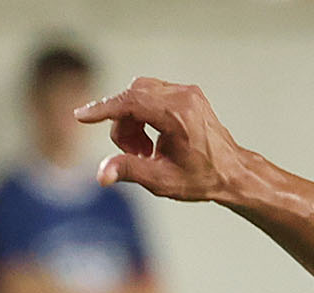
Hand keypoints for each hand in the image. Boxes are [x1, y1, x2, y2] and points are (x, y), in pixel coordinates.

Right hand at [76, 79, 256, 204]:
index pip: (130, 102)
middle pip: (131, 97)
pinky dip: (143, 115)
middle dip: (122, 125)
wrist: (232, 172)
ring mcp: (187, 91)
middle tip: (135, 154)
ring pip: (139, 94)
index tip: (81, 117)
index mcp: (178, 115)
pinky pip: (151, 95)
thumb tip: (101, 175)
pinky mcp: (186, 93)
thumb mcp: (162, 180)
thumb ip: (129, 171)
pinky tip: (153, 140)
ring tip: (145, 150)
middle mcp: (183, 96)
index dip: (102, 109)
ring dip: (132, 121)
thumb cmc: (201, 179)